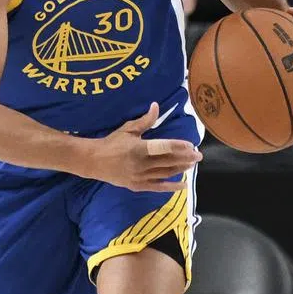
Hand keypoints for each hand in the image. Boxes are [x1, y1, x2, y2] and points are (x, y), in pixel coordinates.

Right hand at [86, 102, 201, 191]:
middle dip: (185, 158)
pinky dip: (171, 186)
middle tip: (198, 155)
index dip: (178, 146)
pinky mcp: (137, 186)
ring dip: (180, 169)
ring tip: (192, 164)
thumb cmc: (111, 143)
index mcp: (137, 148)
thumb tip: (156, 106)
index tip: (190, 145)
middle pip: (167, 161)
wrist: (94, 161)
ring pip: (165, 174)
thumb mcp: (127, 130)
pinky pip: (157, 187)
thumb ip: (145, 121)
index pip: (162, 147)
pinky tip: (182, 184)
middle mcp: (140, 164)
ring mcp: (139, 177)